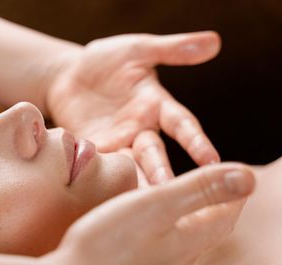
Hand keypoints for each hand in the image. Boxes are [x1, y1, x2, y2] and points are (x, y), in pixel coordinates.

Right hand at [45, 163, 254, 264]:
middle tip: (204, 199)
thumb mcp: (154, 206)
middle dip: (204, 216)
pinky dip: (152, 254)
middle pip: (200, 240)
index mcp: (186, 246)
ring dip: (176, 236)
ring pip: (175, 258)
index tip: (235, 183)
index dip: (231, 199)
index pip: (223, 220)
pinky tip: (137, 253)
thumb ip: (200, 190)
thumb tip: (249, 178)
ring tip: (167, 222)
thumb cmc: (106, 246)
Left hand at [46, 31, 220, 183]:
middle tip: (171, 193)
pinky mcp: (92, 151)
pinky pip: (98, 167)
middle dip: (163, 172)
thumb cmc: (106, 61)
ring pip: (129, 167)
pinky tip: (104, 197)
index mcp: (156, 105)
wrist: (67, 76)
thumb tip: (214, 41)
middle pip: (154, 154)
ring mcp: (116, 143)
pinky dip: (103, 179)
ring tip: (142, 206)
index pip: (182, 125)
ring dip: (136, 184)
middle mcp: (140, 130)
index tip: (212, 161)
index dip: (196, 142)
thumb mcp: (137, 49)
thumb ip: (171, 49)